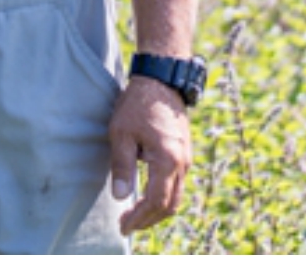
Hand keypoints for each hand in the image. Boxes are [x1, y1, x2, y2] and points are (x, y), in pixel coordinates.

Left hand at [107, 75, 191, 233]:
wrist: (162, 79)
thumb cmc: (138, 104)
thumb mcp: (122, 133)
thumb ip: (121, 166)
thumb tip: (120, 197)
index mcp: (167, 160)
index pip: (156, 202)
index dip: (140, 218)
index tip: (123, 225)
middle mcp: (182, 163)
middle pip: (169, 206)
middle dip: (148, 220)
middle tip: (127, 225)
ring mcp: (186, 158)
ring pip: (176, 197)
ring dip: (156, 211)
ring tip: (135, 215)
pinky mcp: (184, 153)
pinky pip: (177, 184)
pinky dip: (163, 197)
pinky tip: (146, 196)